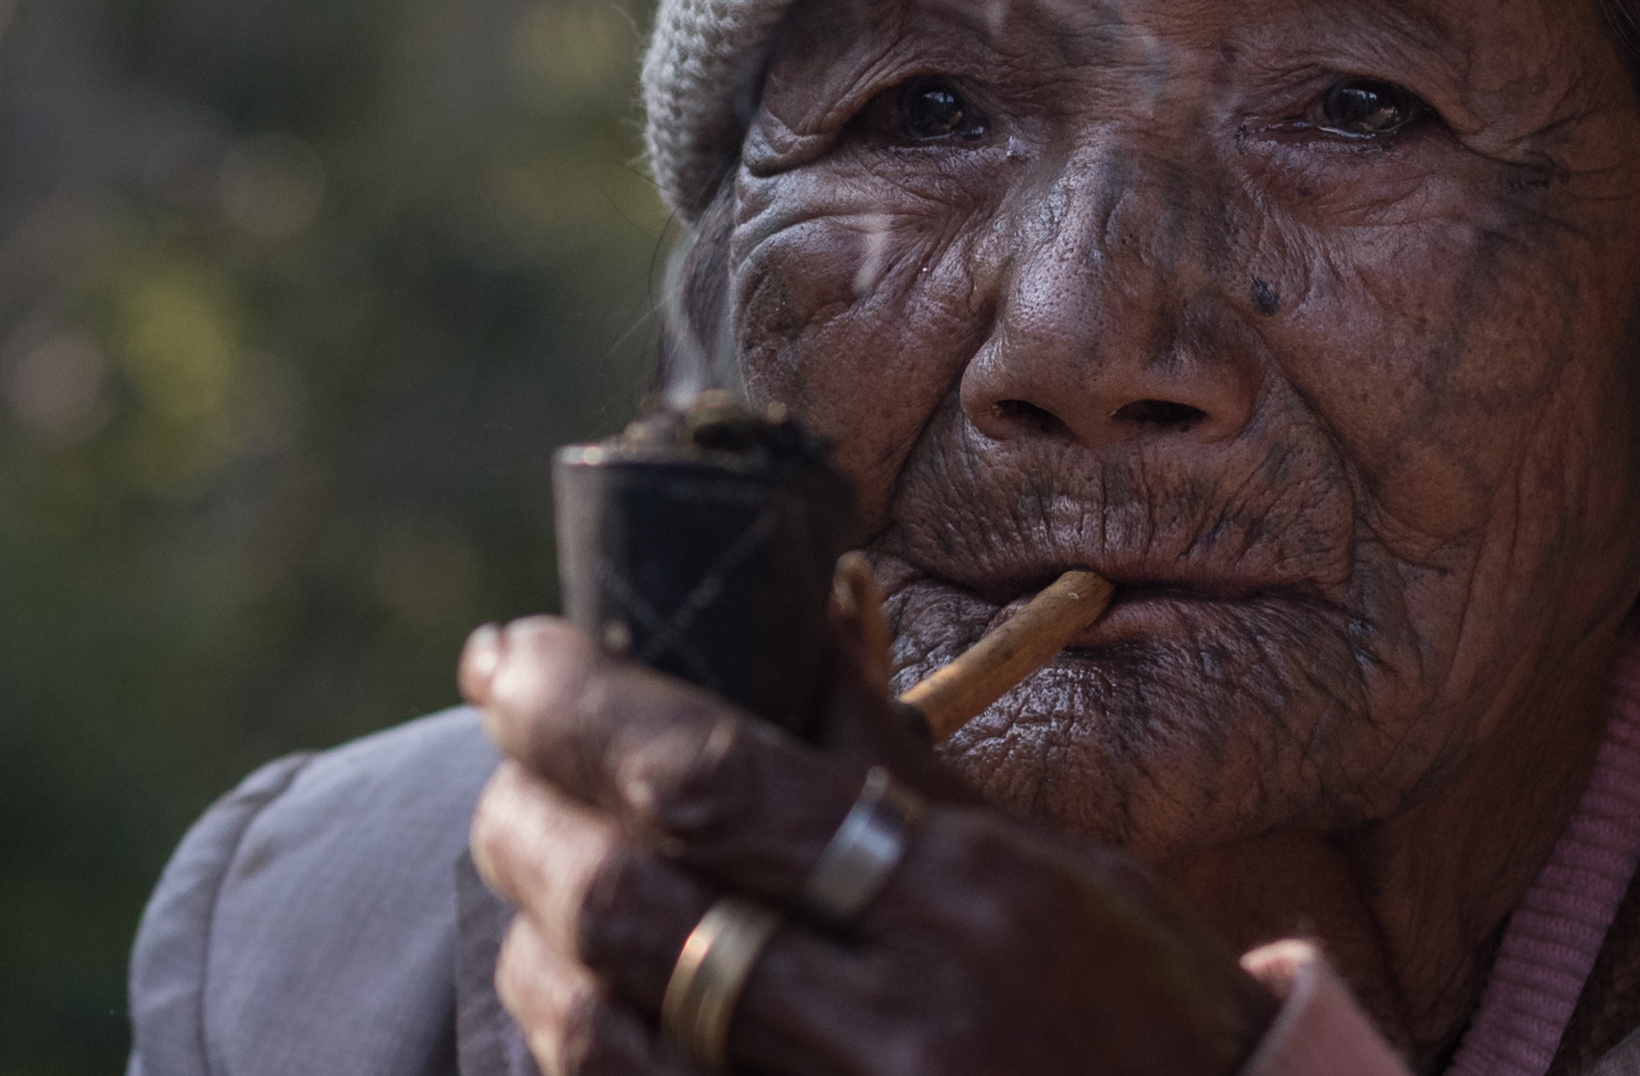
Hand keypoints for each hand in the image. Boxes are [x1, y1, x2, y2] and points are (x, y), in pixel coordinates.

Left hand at [461, 617, 1276, 1075]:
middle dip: (525, 816)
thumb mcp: (1046, 861)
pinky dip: (573, 1042)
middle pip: (628, 905)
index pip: (717, 779)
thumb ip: (899, 758)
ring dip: (533, 935)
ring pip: (599, 1032)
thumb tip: (804, 606)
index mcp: (965, 900)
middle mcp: (893, 1026)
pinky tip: (569, 988)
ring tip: (529, 866)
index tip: (510, 655)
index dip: (583, 706)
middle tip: (502, 761)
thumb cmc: (1137, 1003)